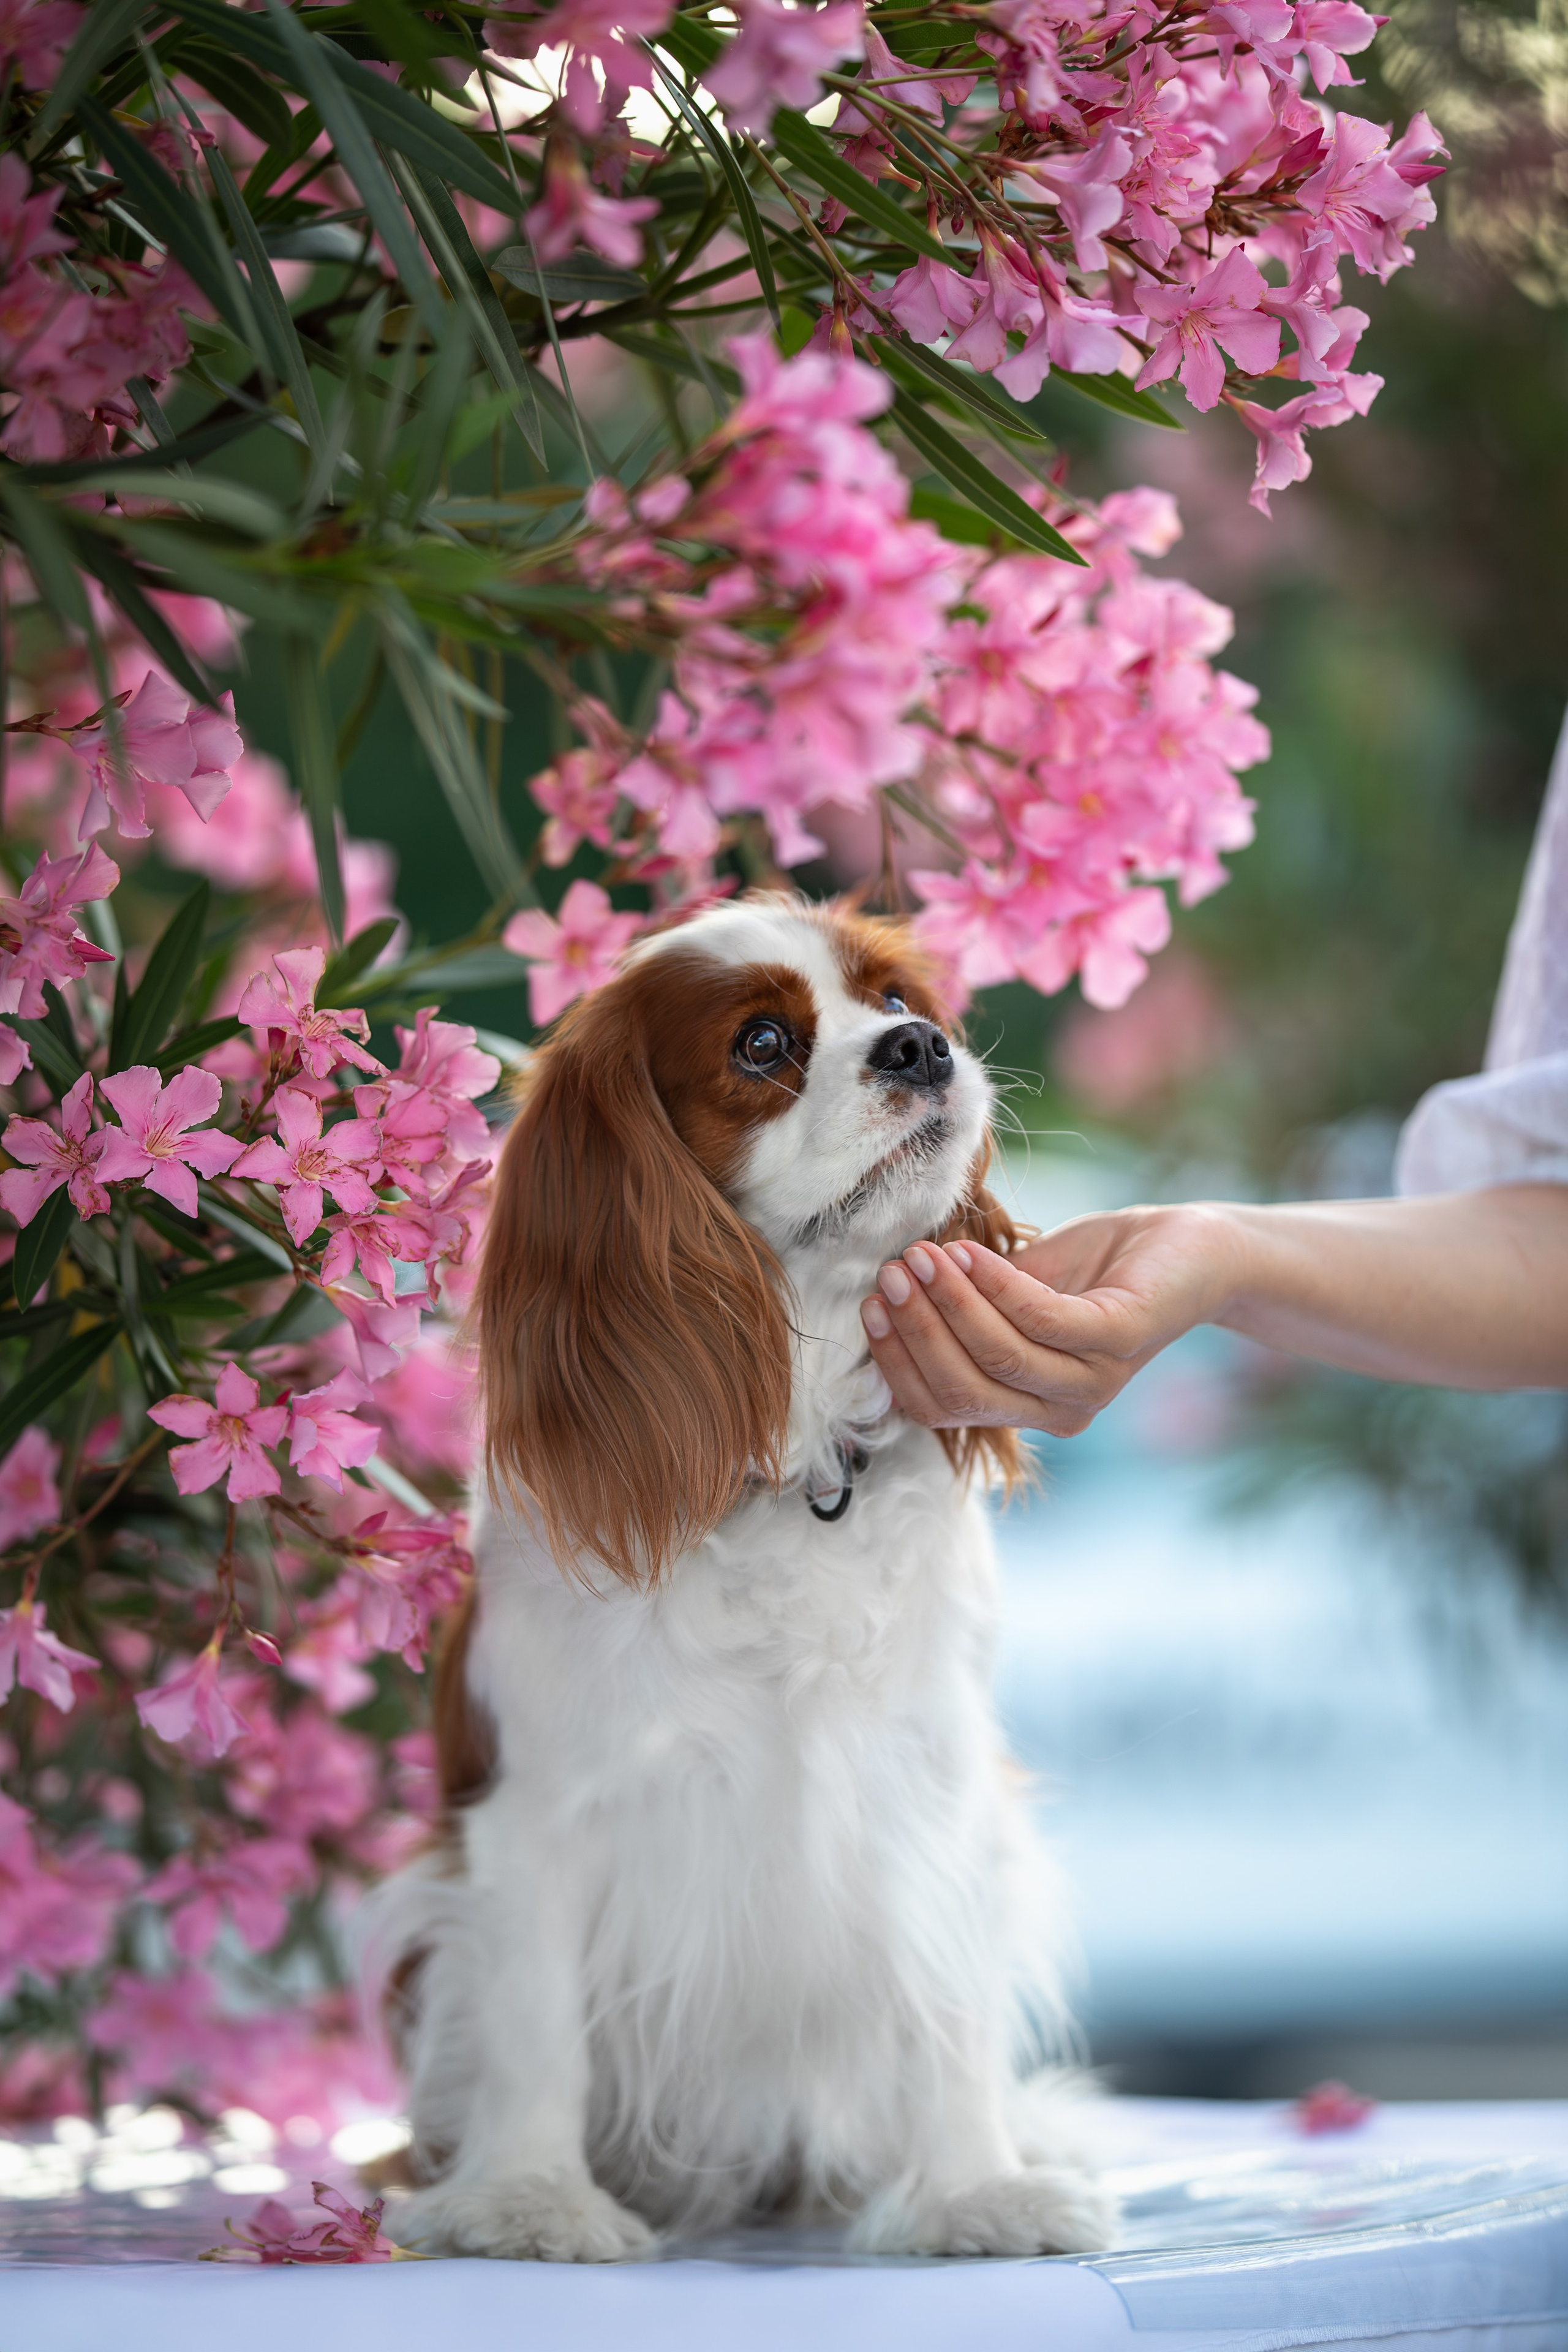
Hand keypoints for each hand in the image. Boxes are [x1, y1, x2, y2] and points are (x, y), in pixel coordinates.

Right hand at [859, 1204, 1243, 1436]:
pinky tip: (969, 1253)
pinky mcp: (1121, 1336)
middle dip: (917, 1331)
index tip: (867, 1308)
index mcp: (1029, 1407)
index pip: (941, 1409)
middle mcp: (1061, 1409)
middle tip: (890, 1273)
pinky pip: (1044, 1320)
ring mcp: (1094, 1379)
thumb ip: (962, 1307)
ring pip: (1000, 1358)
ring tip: (920, 1255)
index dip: (897, 1364)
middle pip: (964, 1391)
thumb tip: (884, 1296)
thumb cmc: (1094, 1269)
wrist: (1189, 1248)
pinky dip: (997, 1285)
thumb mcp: (1014, 1292)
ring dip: (950, 1304)